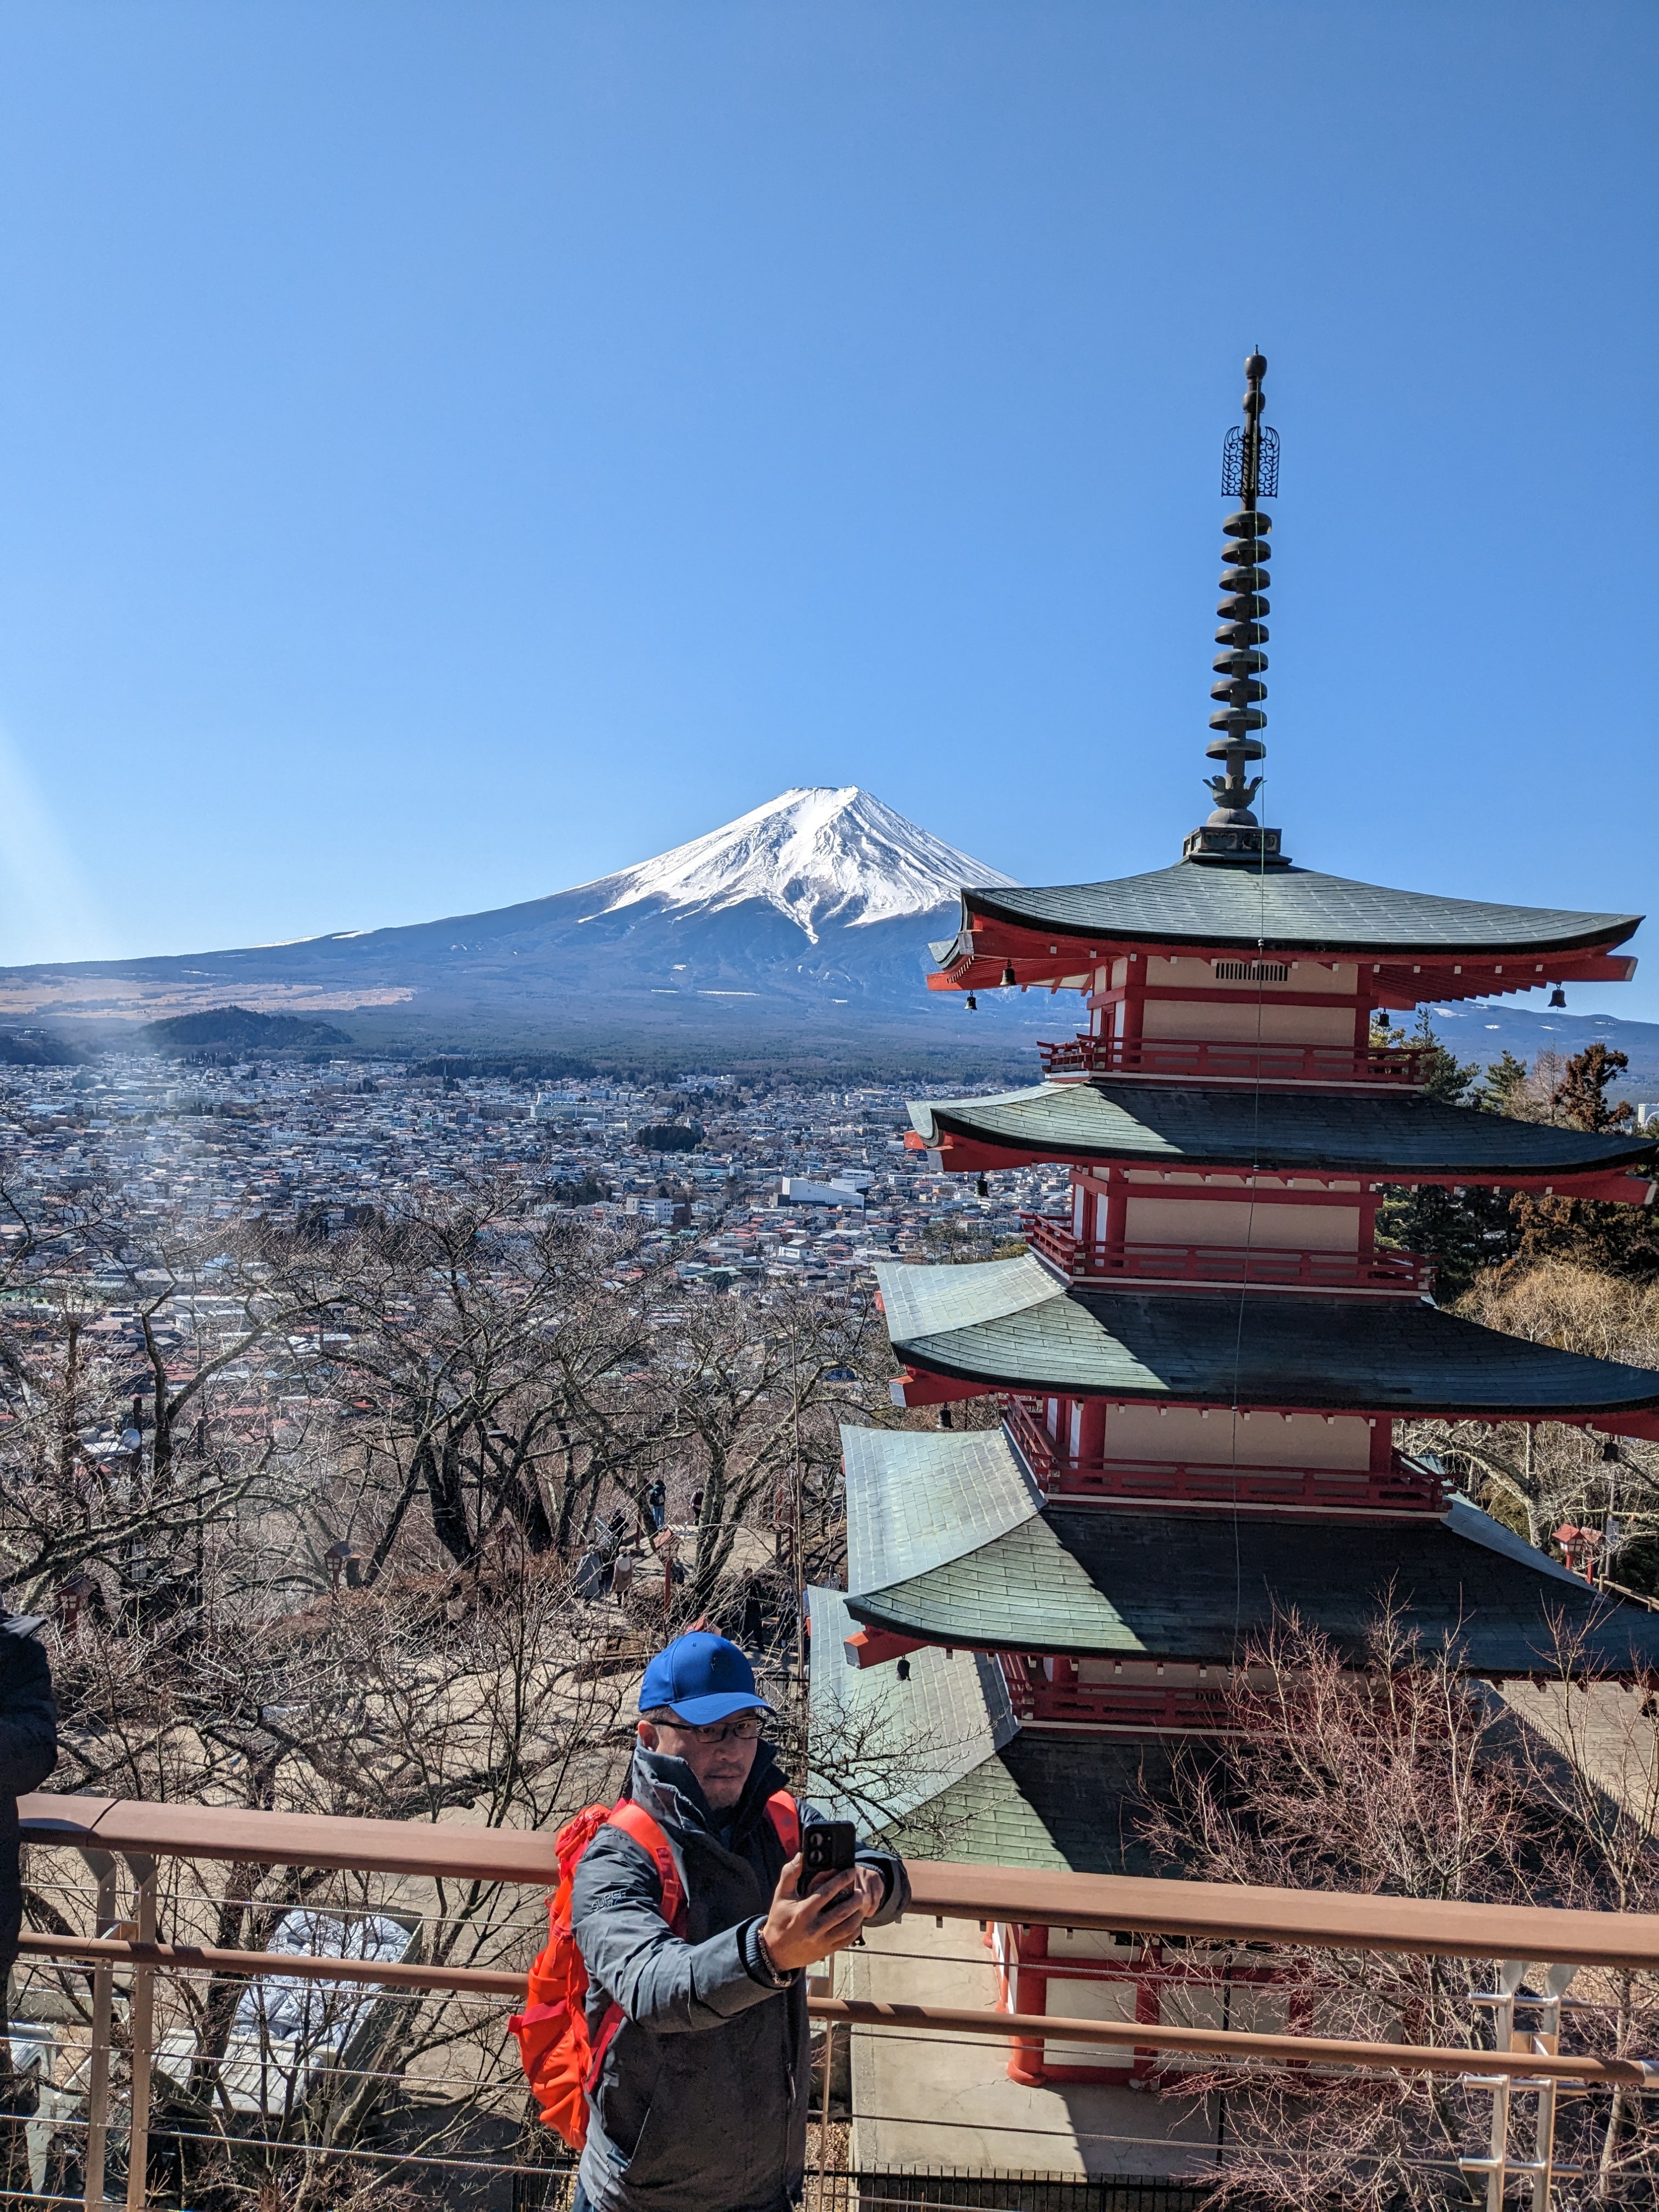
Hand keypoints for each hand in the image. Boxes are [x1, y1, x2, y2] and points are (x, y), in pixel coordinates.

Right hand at [761, 1856, 882, 1972]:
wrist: (775, 1953)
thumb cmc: (779, 1921)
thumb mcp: (781, 1896)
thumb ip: (789, 1874)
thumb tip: (800, 1856)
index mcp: (804, 1911)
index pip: (828, 1892)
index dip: (842, 1879)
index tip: (851, 1871)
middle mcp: (815, 1927)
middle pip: (842, 1910)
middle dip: (855, 1898)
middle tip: (859, 1889)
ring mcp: (822, 1940)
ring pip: (848, 1926)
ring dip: (858, 1913)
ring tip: (861, 1903)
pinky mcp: (827, 1950)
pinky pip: (847, 1940)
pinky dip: (855, 1930)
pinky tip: (856, 1921)